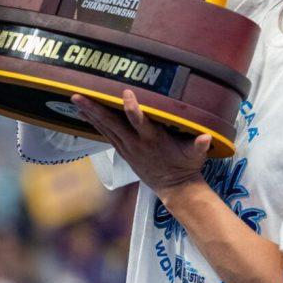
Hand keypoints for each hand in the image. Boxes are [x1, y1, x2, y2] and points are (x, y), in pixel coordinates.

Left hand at [70, 89, 211, 202]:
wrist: (174, 188)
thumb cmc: (186, 166)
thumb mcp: (196, 156)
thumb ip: (200, 144)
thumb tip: (207, 136)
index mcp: (153, 140)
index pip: (140, 122)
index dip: (132, 109)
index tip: (125, 93)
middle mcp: (136, 143)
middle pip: (112, 123)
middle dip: (95, 109)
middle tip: (77, 96)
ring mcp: (127, 148)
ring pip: (105, 128)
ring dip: (89, 113)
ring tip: (75, 99)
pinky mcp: (123, 151)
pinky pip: (106, 134)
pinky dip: (94, 123)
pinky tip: (84, 113)